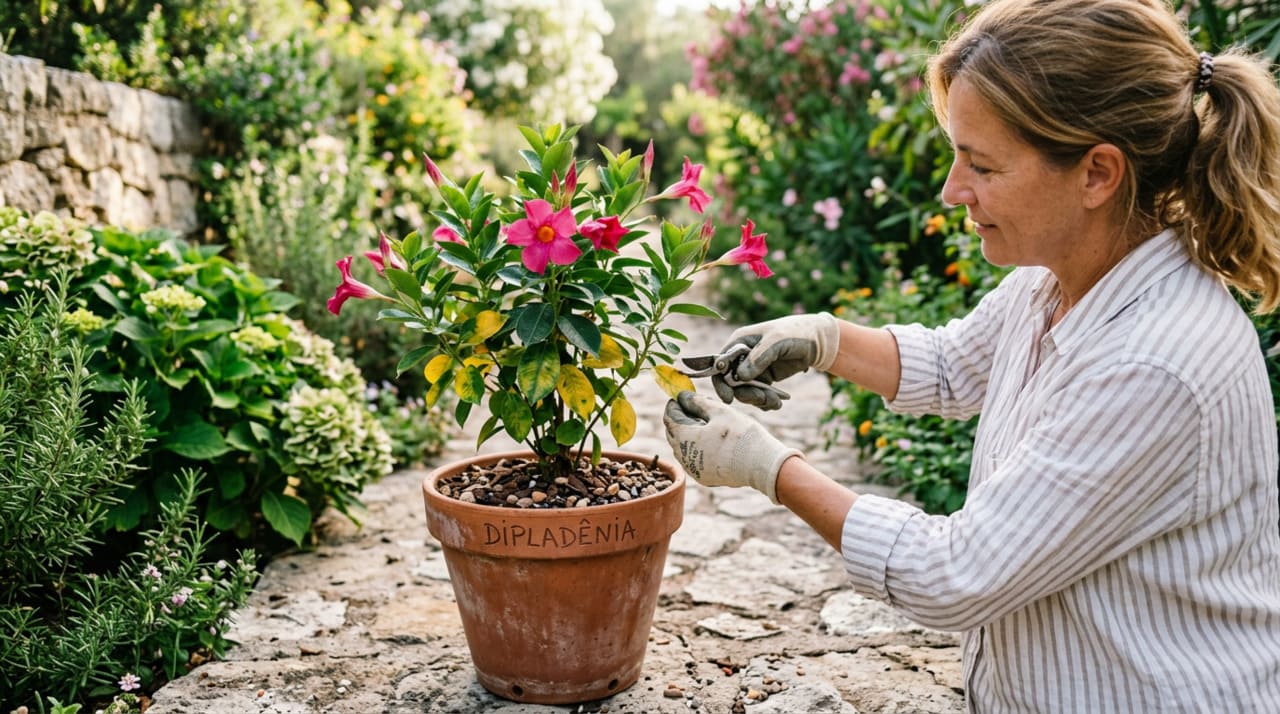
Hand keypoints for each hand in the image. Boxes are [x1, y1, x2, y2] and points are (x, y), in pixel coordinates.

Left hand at [663, 391, 800, 502]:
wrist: (761, 464)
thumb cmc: (741, 434)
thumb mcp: (720, 411)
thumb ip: (697, 402)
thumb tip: (682, 397)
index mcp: (684, 437)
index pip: (669, 417)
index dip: (674, 405)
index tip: (681, 396)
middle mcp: (683, 456)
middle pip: (673, 433)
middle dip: (680, 418)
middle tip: (693, 406)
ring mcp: (693, 469)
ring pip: (682, 447)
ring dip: (687, 434)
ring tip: (703, 422)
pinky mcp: (703, 477)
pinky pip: (692, 459)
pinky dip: (695, 448)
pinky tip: (709, 440)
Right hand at [712, 312, 839, 408]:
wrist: (817, 341)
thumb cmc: (795, 333)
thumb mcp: (776, 341)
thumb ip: (758, 358)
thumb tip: (739, 377)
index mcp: (738, 342)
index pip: (719, 365)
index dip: (720, 382)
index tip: (728, 398)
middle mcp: (742, 356)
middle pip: (731, 383)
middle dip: (745, 394)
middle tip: (762, 399)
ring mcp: (753, 369)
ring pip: (745, 392)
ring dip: (758, 400)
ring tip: (776, 402)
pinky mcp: (764, 379)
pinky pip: (758, 395)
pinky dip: (765, 402)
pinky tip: (777, 402)